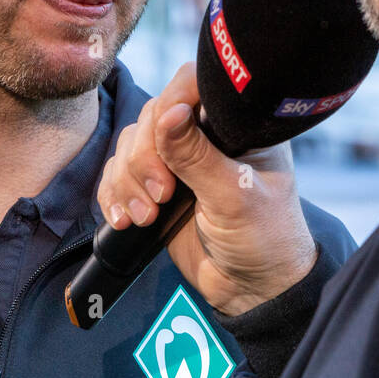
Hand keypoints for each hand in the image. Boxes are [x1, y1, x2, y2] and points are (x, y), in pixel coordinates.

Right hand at [97, 62, 317, 315]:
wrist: (253, 292)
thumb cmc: (264, 239)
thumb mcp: (235, 196)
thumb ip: (198, 156)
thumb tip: (170, 112)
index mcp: (234, 125)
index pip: (191, 85)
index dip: (171, 103)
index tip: (164, 137)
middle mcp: (204, 136)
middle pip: (151, 116)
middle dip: (145, 158)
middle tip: (162, 195)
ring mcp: (177, 163)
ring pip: (129, 146)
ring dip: (128, 182)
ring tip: (147, 217)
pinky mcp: (154, 190)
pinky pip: (117, 176)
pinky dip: (114, 196)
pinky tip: (126, 221)